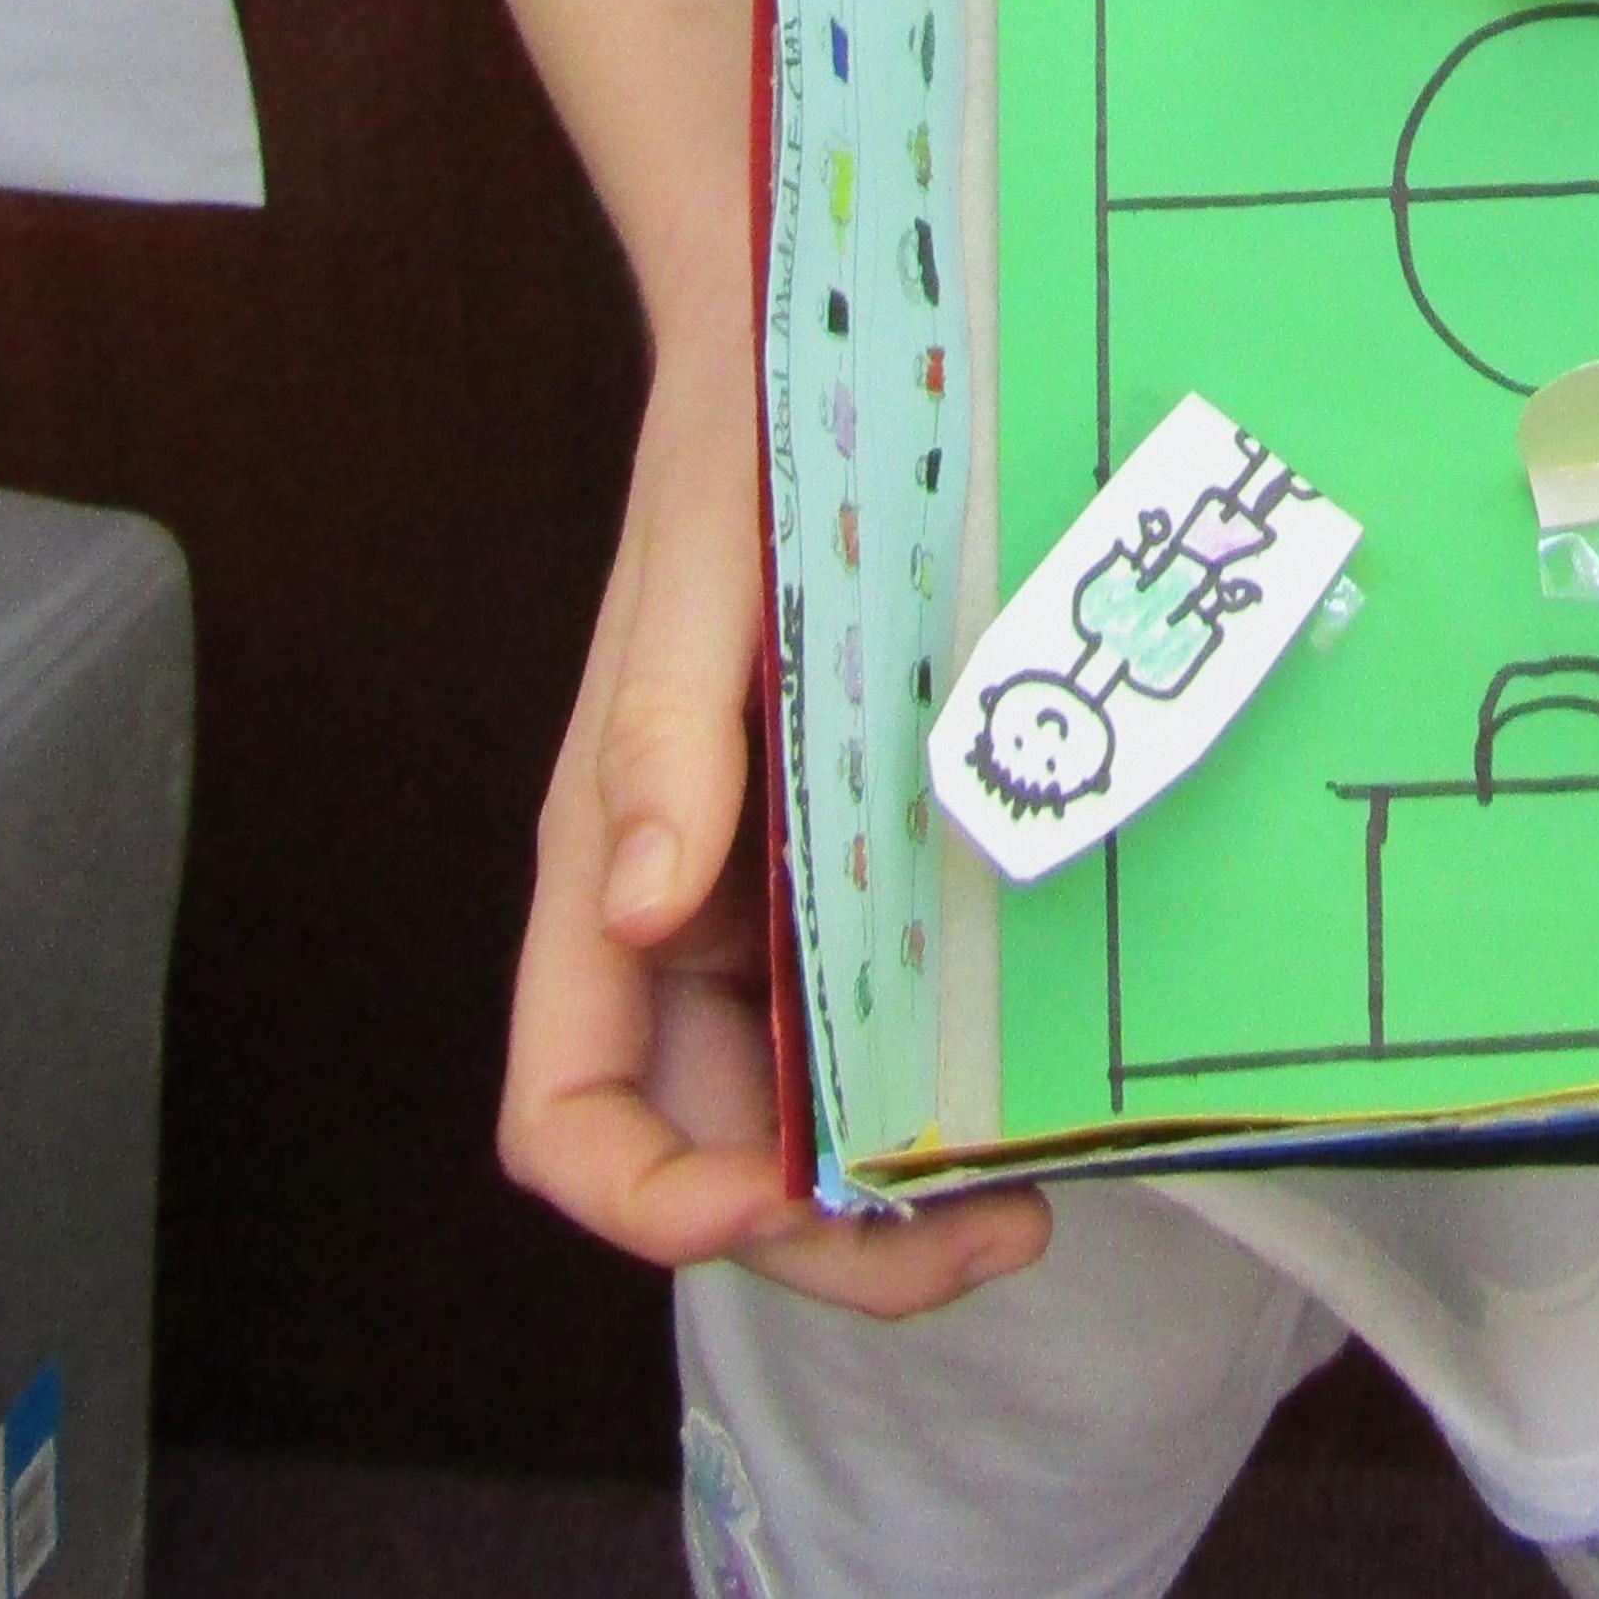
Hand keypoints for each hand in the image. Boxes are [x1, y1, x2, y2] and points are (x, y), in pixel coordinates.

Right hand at [497, 350, 1050, 1315]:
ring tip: (1028, 1194)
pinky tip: (1030, 1081)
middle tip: (985, 1235)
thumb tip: (633, 905)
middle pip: (706, 1158)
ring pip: (800, 1115)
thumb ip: (661, 736)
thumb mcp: (692, 583)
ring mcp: (766, 908)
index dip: (654, 1201)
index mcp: (599, 881)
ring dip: (893, 1190)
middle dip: (824, 1239)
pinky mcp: (852, 869)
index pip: (568, 1117)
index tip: (783, 1200)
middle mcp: (673, 924)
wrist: (810, 360)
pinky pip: (875, 1020)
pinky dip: (935, 1083)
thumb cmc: (732, 463)